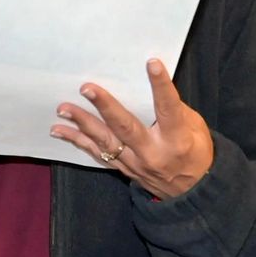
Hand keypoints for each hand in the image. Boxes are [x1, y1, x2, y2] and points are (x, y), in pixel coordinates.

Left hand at [51, 59, 213, 198]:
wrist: (192, 192)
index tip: (151, 64)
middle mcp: (153, 152)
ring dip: (82, 124)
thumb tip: (150, 89)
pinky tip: (59, 130)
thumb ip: (175, 111)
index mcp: (176, 139)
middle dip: (105, 106)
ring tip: (64, 109)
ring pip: (105, 142)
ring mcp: (135, 163)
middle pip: (125, 127)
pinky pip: (97, 154)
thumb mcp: (196, 129)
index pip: (168, 108)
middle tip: (87, 88)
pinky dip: (78, 141)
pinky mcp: (123, 169)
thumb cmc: (195, 153)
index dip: (161, 86)